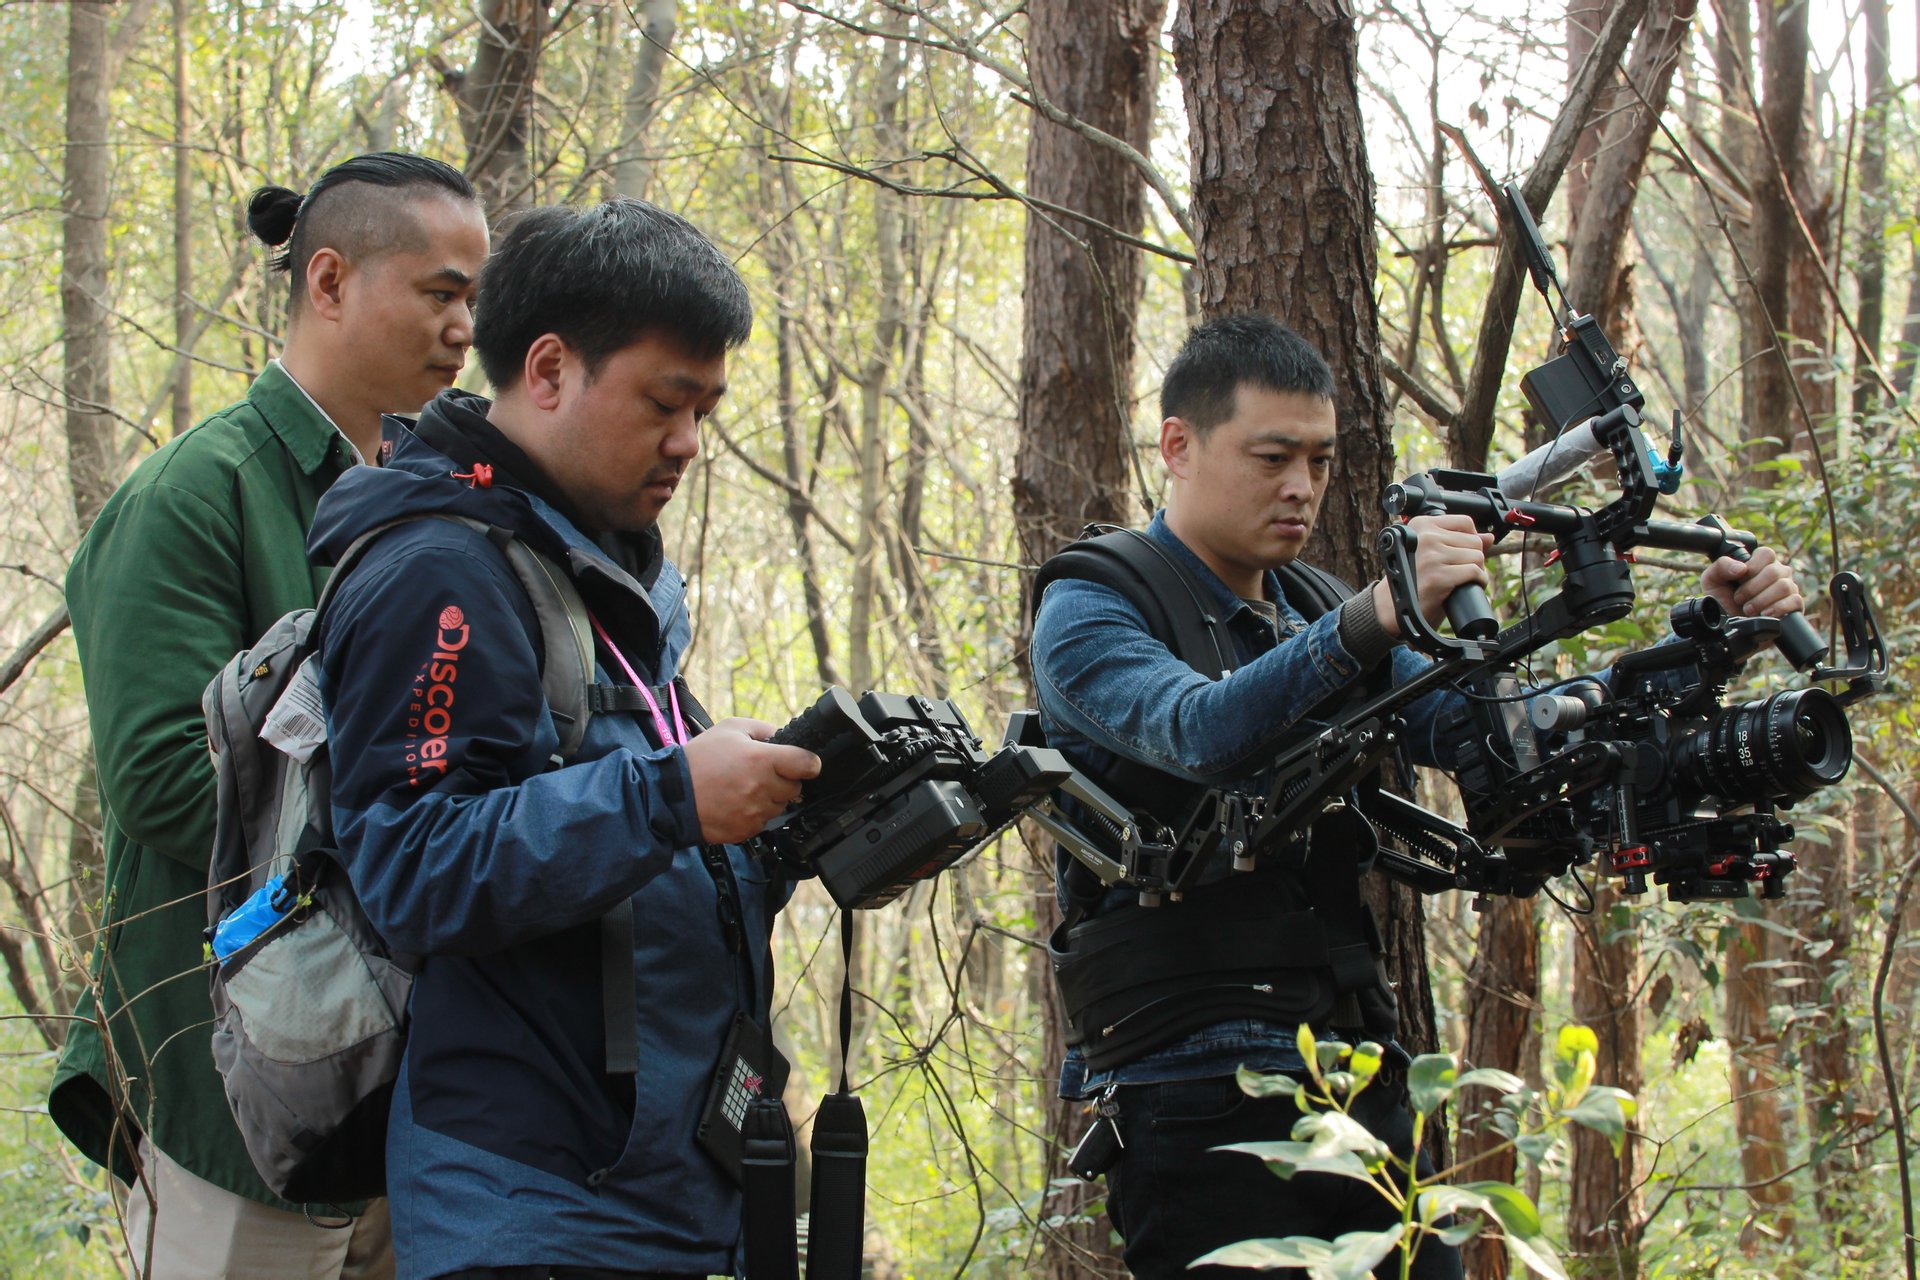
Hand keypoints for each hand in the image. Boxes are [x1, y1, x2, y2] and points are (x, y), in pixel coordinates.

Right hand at [683, 717, 821, 844]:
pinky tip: (736, 803)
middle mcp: (762, 788)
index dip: (809, 763)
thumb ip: (763, 729)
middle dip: (784, 780)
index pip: (807, 765)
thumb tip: (784, 737)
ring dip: (770, 798)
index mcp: (762, 760)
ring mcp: (755, 813)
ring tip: (744, 788)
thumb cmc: (699, 759)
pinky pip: (763, 823)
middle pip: (796, 788)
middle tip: (762, 774)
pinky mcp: (746, 830)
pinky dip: (755, 814)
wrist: (671, 795)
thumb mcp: (730, 728)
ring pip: (780, 807)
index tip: (804, 763)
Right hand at [1373, 514, 1493, 637]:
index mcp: (1421, 525)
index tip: (1464, 552)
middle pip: (1474, 541)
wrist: (1392, 606)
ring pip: (1477, 557)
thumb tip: (1489, 536)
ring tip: (1461, 579)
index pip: (1465, 522)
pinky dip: (1478, 582)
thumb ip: (1457, 541)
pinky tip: (1468, 587)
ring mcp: (1432, 556)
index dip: (1470, 538)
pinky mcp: (1439, 576)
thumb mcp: (1431, 553)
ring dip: (1476, 571)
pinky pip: (1475, 572)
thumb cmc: (1411, 579)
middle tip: (1460, 570)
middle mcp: (1426, 537)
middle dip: (1473, 557)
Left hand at [1701, 546, 1803, 620]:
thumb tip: (1741, 568)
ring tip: (1748, 609)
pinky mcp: (1794, 605)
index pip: (1766, 553)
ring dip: (1761, 600)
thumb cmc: (1723, 602)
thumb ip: (1721, 567)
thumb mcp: (1713, 581)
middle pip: (1774, 571)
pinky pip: (1794, 601)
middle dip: (1752, 588)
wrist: (1730, 627)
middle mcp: (1777, 573)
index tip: (1739, 580)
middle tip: (1739, 599)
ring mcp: (1788, 588)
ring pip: (1783, 586)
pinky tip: (1764, 614)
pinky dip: (1776, 608)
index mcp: (1760, 563)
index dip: (1752, 567)